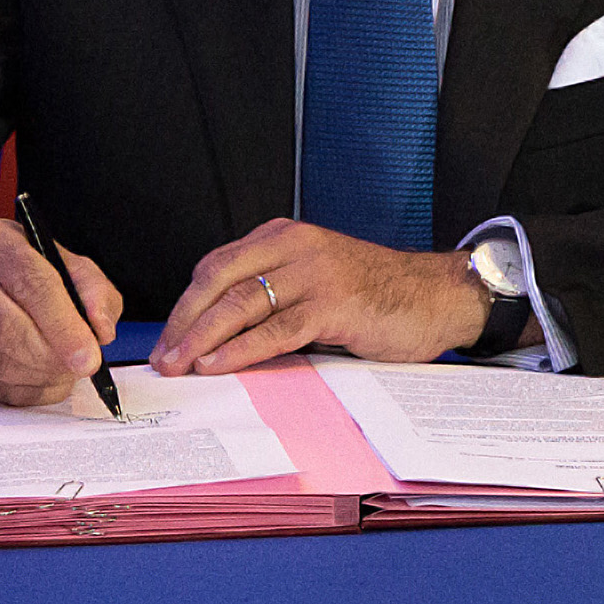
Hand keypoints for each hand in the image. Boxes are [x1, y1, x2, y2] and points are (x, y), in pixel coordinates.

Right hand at [0, 217, 122, 406]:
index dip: (64, 326)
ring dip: (40, 376)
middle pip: (7, 328)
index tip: (89, 355)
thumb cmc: (29, 276)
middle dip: (52, 356)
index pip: (32, 285)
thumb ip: (94, 292)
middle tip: (81, 367)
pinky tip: (42, 379)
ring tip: (64, 370)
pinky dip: (24, 391)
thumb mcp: (69, 266)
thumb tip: (100, 331)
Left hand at [152, 219, 495, 375]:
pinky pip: (276, 329)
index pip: (217, 266)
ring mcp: (316, 273)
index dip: (186, 304)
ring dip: (202, 339)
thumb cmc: (380, 294)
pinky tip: (219, 364)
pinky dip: (240, 349)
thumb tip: (219, 334)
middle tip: (164, 357)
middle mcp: (296, 247)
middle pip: (219, 281)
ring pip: (241, 305)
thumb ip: (275, 293)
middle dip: (184, 322)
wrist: (439, 296)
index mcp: (286, 237)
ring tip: (180, 366)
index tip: (168, 337)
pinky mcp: (335, 303)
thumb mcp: (317, 279)